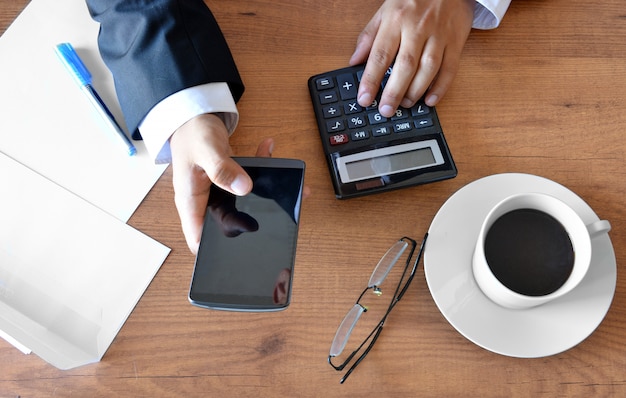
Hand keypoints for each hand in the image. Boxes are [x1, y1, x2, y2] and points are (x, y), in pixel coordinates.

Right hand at [170, 113, 273, 253]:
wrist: (193, 116)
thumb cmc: (192, 133)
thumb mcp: (206, 150)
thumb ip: (222, 169)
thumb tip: (243, 188)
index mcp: (191, 200)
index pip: (198, 238)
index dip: (215, 250)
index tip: (241, 246)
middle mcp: (204, 201)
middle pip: (227, 224)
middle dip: (252, 221)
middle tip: (276, 213)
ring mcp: (217, 192)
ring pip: (243, 204)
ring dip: (264, 195)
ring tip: (286, 185)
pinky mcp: (229, 182)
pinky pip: (247, 185)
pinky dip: (262, 172)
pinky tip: (270, 153)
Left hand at [350, 0, 473, 116]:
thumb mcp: (385, 11)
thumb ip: (369, 37)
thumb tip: (354, 62)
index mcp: (396, 20)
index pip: (380, 55)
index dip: (371, 80)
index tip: (364, 99)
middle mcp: (418, 28)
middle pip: (405, 66)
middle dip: (393, 92)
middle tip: (385, 110)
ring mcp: (439, 34)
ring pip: (428, 69)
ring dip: (415, 91)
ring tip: (404, 104)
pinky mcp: (456, 41)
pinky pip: (450, 68)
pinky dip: (440, 88)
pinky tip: (430, 100)